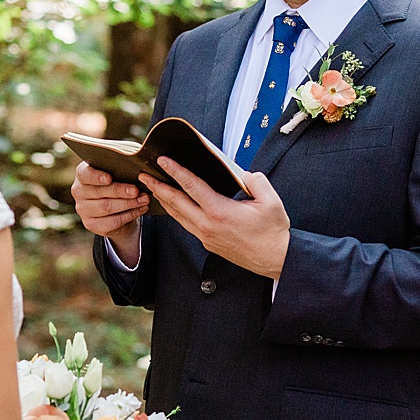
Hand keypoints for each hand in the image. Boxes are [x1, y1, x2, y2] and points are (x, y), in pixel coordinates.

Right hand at [71, 162, 145, 262]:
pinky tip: (141, 209)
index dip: (96, 176)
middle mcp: (78, 191)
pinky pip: (112, 221)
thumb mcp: (116, 174)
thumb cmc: (116, 184)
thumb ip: (120, 170)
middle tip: (136, 191)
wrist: (115, 209)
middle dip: (120, 191)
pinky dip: (130, 215)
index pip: (84, 174)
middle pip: (99, 192)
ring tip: (144, 199)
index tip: (109, 178)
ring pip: (107, 207)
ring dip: (128, 204)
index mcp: (82, 174)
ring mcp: (83, 209)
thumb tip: (137, 171)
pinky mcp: (91, 224)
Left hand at [143, 157, 291, 278]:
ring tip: (154, 188)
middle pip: (175, 203)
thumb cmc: (273, 231)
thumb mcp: (270, 201)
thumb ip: (255, 181)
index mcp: (219, 211)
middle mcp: (207, 225)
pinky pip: (186, 224)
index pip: (191, 186)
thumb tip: (244, 174)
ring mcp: (206, 236)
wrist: (275, 259)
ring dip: (164, 201)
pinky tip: (175, 206)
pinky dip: (176, 212)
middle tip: (144, 175)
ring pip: (177, 216)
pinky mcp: (208, 243)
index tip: (163, 160)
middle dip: (158, 187)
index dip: (175, 171)